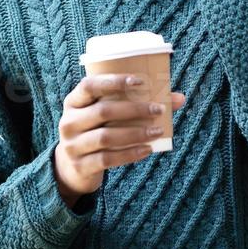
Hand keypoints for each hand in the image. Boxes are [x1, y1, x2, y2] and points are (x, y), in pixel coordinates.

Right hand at [53, 73, 186, 208]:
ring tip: (157, 131)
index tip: (139, 81)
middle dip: (134, 109)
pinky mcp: (81, 165)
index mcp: (73, 102)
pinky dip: (130, 154)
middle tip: (158, 109)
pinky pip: (108, 159)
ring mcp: (72, 145)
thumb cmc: (96, 131)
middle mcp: (68, 122)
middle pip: (103, 111)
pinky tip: (147, 150)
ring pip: (106, 137)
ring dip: (135, 133)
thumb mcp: (104, 115)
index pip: (89, 85)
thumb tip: (179, 98)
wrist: (72, 167)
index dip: (113, 81)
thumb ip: (134, 103)